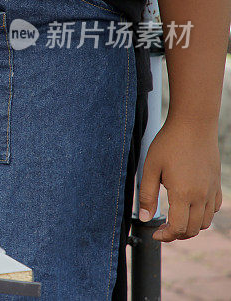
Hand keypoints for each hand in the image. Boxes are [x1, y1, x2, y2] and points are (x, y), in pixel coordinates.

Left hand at [138, 117, 221, 241]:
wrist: (193, 124)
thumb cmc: (168, 144)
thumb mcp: (150, 168)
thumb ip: (147, 195)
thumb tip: (145, 218)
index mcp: (183, 194)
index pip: (178, 228)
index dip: (166, 236)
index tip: (155, 234)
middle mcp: (201, 196)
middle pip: (193, 230)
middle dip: (177, 235)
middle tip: (162, 230)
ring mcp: (211, 190)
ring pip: (205, 222)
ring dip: (190, 226)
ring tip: (174, 219)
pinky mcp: (216, 184)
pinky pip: (214, 209)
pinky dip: (203, 215)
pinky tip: (189, 206)